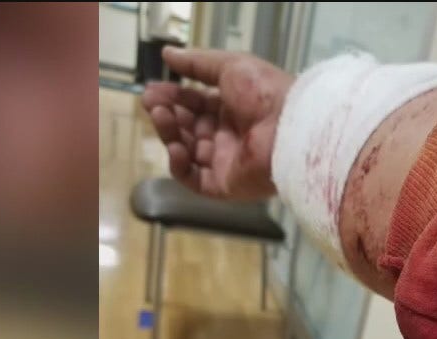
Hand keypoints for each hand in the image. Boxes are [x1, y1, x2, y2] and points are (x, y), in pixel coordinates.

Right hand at [142, 47, 293, 200]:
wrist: (286, 128)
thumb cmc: (263, 93)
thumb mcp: (230, 67)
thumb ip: (197, 63)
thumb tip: (167, 55)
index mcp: (235, 108)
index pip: (197, 104)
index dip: (175, 96)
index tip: (153, 88)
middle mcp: (229, 136)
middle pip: (189, 127)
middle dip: (168, 112)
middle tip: (150, 100)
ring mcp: (226, 162)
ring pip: (187, 150)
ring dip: (170, 132)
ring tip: (160, 114)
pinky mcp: (224, 186)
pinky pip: (194, 179)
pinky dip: (179, 164)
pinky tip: (175, 145)